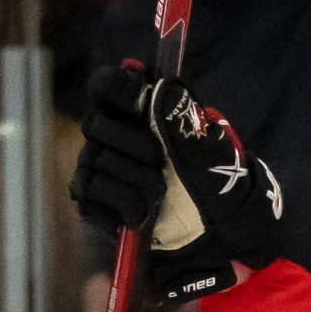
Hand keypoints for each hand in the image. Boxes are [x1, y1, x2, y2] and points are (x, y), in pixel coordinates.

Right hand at [71, 67, 282, 300]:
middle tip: (160, 161)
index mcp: (139, 114)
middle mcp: (113, 138)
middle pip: (96, 123)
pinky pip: (91, 192)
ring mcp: (100, 169)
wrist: (219, 236)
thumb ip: (175, 113)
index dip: (117, 90)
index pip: (107, 86)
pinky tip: (143, 214)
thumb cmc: (216, 187)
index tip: (139, 103)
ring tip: (163, 195)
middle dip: (135, 144)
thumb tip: (144, 75)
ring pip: (98, 160)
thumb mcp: (207, 147)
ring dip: (138, 180)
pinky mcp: (94, 202)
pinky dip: (123, 203)